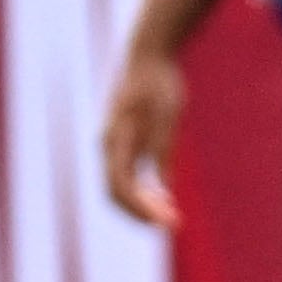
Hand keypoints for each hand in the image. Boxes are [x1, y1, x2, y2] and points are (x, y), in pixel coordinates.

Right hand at [100, 44, 188, 230]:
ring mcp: (113, 145)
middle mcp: (108, 145)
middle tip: (172, 225)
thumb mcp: (167, 117)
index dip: (141, 208)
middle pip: (115, 193)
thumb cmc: (159, 83)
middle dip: (140, 214)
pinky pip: (126, 176)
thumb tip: (165, 189)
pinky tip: (163, 198)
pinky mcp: (122, 143)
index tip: (167, 222)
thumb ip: (162, 151)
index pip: (121, 186)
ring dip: (141, 206)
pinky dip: (141, 192)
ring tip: (169, 216)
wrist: (148, 56)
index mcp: (116, 139)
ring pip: (118, 187)